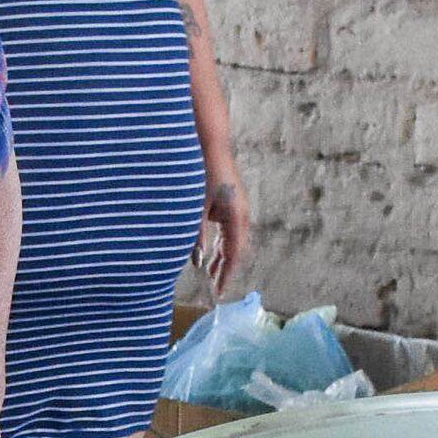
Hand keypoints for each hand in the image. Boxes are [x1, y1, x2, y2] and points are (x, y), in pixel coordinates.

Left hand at [198, 155, 254, 294]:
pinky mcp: (232, 204)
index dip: (227, 274)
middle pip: (237, 249)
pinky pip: (229, 230)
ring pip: (233, 241)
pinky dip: (221, 243)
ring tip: (211, 273)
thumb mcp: (196, 207)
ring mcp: (238, 209)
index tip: (219, 291)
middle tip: (215, 287)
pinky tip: (211, 252)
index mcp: (236, 216)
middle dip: (226, 268)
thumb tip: (196, 262)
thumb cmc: (202, 173)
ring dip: (223, 257)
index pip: (234, 254)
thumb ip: (196, 235)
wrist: (211, 145)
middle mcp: (242, 214)